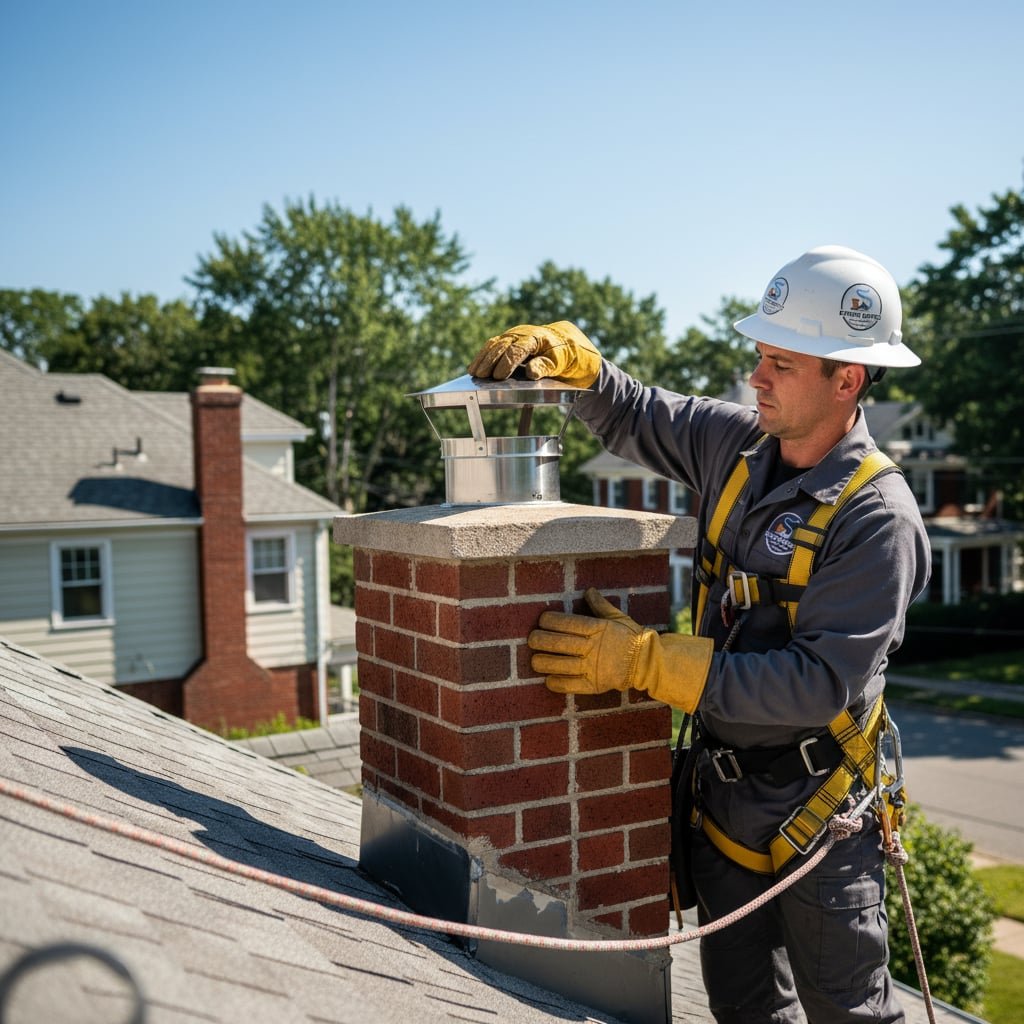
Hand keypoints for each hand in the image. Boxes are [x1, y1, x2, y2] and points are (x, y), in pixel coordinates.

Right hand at [467, 321, 600, 386]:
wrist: (564, 341)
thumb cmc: (563, 354)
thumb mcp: (560, 363)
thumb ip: (545, 366)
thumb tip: (530, 372)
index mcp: (536, 337)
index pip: (519, 349)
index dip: (507, 363)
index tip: (498, 376)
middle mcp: (522, 333)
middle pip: (502, 346)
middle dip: (490, 361)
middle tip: (480, 376)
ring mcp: (513, 335)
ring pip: (494, 344)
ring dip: (482, 358)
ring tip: (473, 373)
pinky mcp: (508, 340)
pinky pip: (492, 345)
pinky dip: (483, 356)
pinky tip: (474, 367)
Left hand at [528, 588, 712, 713]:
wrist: (647, 662)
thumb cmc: (630, 636)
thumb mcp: (617, 617)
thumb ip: (600, 605)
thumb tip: (589, 591)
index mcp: (597, 629)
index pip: (567, 623)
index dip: (550, 621)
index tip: (542, 620)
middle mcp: (592, 647)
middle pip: (558, 643)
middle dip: (539, 640)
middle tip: (532, 639)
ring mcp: (592, 667)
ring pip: (559, 665)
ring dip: (542, 662)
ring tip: (535, 660)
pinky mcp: (593, 685)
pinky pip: (569, 685)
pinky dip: (556, 683)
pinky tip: (548, 679)